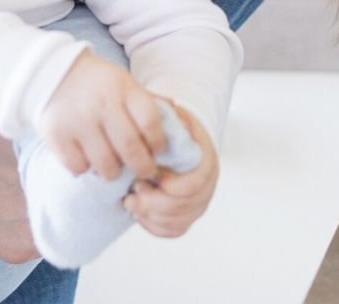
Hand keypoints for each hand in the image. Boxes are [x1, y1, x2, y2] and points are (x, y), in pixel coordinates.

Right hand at [37, 50, 169, 182]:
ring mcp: (78, 121)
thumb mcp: (125, 84)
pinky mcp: (56, 135)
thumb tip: (181, 125)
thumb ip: (149, 103)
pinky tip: (88, 160)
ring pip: (105, 163)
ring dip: (114, 172)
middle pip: (130, 148)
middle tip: (145, 173)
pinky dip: (85, 169)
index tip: (158, 152)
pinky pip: (78, 166)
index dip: (159, 142)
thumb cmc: (98, 84)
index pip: (150, 121)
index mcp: (123, 89)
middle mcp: (102, 104)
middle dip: (143, 167)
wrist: (52, 72)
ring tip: (115, 169)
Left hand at [124, 102, 218, 237]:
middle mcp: (207, 187)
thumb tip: (167, 107)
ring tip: (131, 201)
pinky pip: (173, 231)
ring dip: (150, 215)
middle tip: (133, 193)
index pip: (193, 185)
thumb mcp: (173, 117)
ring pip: (177, 222)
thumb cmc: (173, 130)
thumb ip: (169, 115)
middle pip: (183, 208)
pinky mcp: (186, 217)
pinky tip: (139, 213)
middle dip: (153, 204)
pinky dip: (153, 226)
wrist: (179, 144)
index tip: (148, 177)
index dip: (169, 187)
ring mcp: (197, 204)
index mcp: (206, 163)